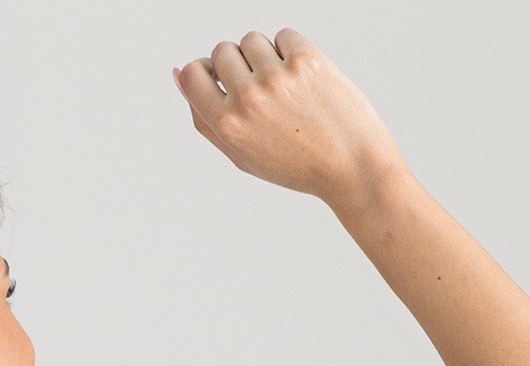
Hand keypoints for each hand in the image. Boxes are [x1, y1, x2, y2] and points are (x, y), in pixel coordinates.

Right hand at [172, 29, 407, 208]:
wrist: (351, 165)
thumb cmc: (295, 164)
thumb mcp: (242, 154)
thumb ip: (206, 119)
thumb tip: (178, 75)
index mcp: (228, 125)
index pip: (193, 74)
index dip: (205, 73)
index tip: (222, 82)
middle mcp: (248, 99)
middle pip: (222, 50)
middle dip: (236, 63)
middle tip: (261, 90)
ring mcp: (277, 77)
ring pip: (252, 39)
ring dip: (264, 55)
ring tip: (283, 86)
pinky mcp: (306, 60)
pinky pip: (283, 36)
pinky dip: (290, 51)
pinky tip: (303, 79)